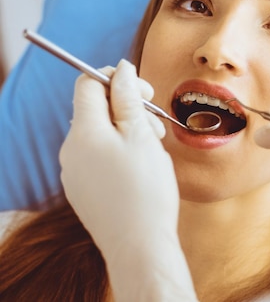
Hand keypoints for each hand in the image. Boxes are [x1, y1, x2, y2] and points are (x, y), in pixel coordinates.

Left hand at [60, 60, 177, 251]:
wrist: (139, 243)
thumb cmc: (146, 188)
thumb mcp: (142, 135)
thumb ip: (129, 98)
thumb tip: (121, 69)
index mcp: (84, 131)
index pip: (87, 84)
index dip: (115, 78)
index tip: (143, 89)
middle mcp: (70, 148)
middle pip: (94, 108)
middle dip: (126, 106)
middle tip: (155, 121)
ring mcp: (73, 170)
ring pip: (98, 132)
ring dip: (125, 129)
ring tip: (152, 146)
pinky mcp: (81, 188)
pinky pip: (97, 155)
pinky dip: (118, 150)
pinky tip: (140, 166)